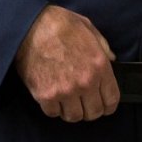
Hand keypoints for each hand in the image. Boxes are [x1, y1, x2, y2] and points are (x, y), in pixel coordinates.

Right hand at [14, 5, 118, 121]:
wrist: (30, 26)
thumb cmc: (59, 24)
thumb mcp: (89, 29)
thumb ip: (103, 47)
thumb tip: (111, 59)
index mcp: (99, 66)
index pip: (111, 100)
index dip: (108, 106)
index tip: (104, 106)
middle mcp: (85, 82)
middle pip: (93, 113)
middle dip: (90, 110)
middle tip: (84, 104)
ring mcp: (65, 91)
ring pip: (73, 117)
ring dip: (71, 111)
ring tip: (67, 101)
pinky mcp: (45, 95)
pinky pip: (53, 113)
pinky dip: (53, 108)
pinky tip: (52, 97)